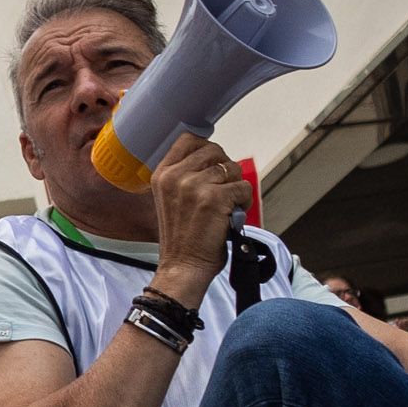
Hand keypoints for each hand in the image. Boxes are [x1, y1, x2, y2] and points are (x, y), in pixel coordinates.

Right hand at [145, 133, 243, 297]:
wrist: (182, 267)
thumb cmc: (182, 239)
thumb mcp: (170, 199)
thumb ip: (184, 176)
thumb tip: (215, 161)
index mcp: (162, 174)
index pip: (189, 139)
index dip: (207, 150)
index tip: (213, 166)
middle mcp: (175, 176)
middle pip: (215, 150)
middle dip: (226, 168)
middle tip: (224, 190)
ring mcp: (194, 185)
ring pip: (232, 168)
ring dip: (237, 187)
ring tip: (229, 205)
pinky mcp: (214, 198)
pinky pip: (243, 187)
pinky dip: (245, 201)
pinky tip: (234, 214)